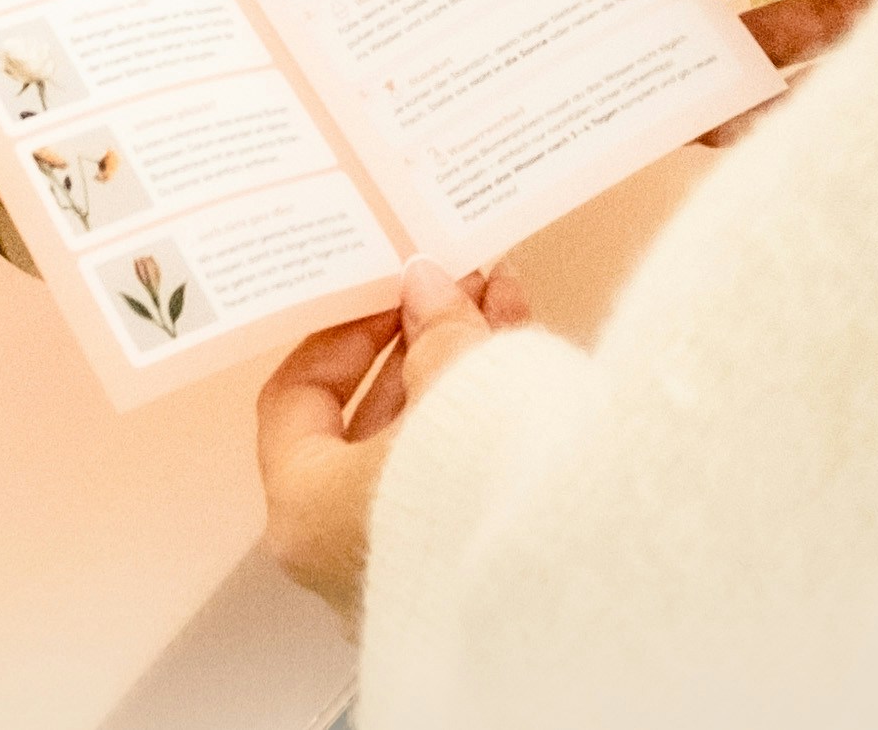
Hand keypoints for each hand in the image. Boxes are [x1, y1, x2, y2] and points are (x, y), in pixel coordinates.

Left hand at [257, 258, 531, 622]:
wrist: (579, 591)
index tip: (384, 288)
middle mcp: (348, 556)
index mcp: (308, 511)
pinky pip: (467, 477)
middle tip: (451, 285)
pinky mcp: (475, 578)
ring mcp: (412, 574)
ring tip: (500, 295)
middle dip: (419, 341)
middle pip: (373, 419)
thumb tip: (425, 289)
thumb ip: (435, 328)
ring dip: (463, 366)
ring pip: (429, 445)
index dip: (345, 331)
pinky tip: (525, 347)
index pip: (298, 397)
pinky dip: (491, 415)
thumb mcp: (454, 378)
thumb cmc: (482, 497)